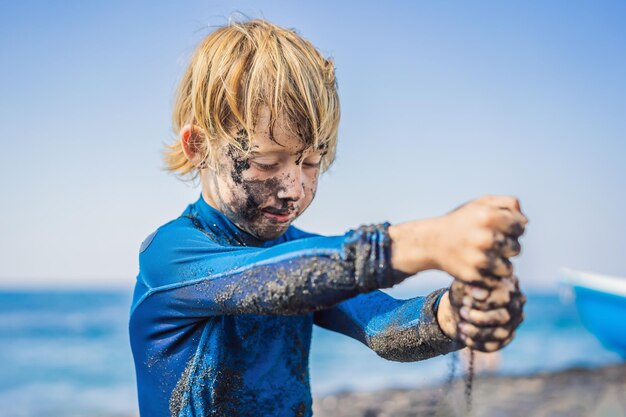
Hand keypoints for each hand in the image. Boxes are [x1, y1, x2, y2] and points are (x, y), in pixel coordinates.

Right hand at [389, 196, 526, 285]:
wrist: (432, 242)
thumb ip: (508, 204)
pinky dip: (490, 276)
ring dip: (500, 264)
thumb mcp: (481, 203)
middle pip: (516, 249)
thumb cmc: (462, 221)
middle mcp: (485, 238)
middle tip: (489, 244)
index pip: (520, 228)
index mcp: (488, 216)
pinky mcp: (473, 276)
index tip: (499, 229)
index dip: (512, 229)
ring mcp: (479, 259)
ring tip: (485, 256)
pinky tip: (479, 266)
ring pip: (508, 268)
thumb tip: (525, 222)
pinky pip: (496, 280)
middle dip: (506, 247)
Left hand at [446, 275, 525, 351]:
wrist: (460, 302)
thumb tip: (482, 296)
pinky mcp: (507, 336)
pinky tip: (463, 337)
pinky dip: (477, 343)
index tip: (465, 301)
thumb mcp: (465, 282)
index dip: (483, 303)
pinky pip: (495, 345)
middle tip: (462, 312)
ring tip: (461, 327)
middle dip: (481, 318)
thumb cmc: (464, 288)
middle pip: (505, 317)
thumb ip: (474, 285)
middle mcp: (517, 303)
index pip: (503, 298)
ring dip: (477, 332)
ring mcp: (515, 321)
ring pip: (501, 334)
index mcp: (510, 284)